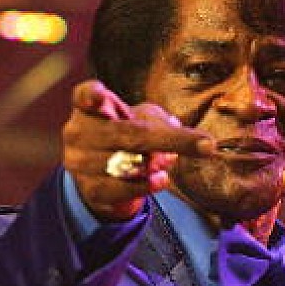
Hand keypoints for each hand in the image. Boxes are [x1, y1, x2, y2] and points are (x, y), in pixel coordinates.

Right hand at [61, 79, 215, 220]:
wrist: (104, 178)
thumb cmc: (124, 137)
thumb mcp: (141, 119)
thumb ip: (156, 120)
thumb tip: (175, 129)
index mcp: (88, 106)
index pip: (85, 96)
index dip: (92, 96)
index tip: (100, 96)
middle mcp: (77, 132)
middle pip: (128, 134)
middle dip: (170, 140)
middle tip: (207, 145)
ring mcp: (80, 163)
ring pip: (129, 164)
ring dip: (155, 164)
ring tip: (162, 163)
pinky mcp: (89, 190)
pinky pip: (124, 188)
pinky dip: (147, 185)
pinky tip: (160, 179)